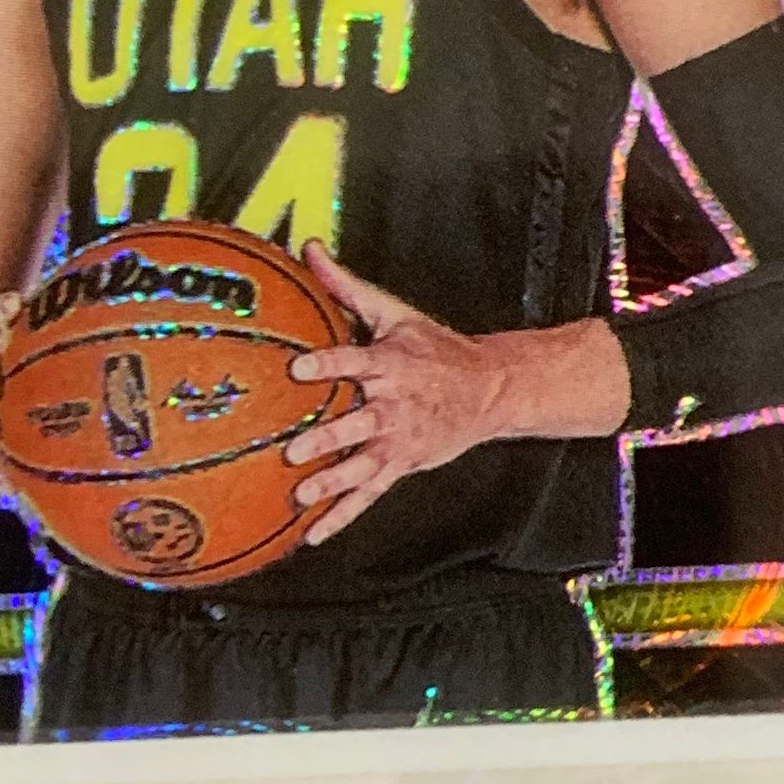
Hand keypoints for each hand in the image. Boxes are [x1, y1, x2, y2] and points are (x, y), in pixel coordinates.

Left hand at [282, 247, 625, 546]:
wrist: (489, 390)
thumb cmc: (433, 348)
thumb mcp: (393, 313)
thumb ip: (345, 286)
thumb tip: (308, 249)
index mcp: (390, 363)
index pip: (355, 361)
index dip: (328, 364)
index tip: (299, 368)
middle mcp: (394, 404)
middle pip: (358, 423)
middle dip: (327, 437)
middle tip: (295, 449)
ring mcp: (398, 440)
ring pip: (363, 464)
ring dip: (332, 482)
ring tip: (302, 496)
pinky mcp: (400, 464)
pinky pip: (368, 495)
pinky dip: (341, 516)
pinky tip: (313, 534)